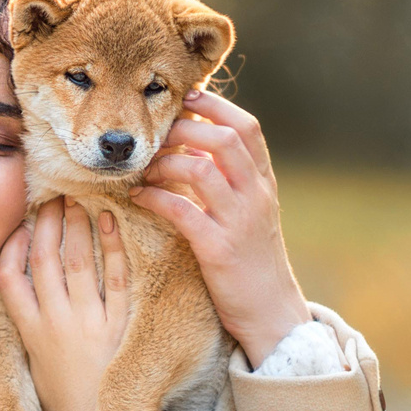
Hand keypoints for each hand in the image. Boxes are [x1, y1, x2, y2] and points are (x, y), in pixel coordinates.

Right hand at [0, 198, 130, 410]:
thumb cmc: (61, 391)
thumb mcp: (32, 354)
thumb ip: (29, 316)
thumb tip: (25, 277)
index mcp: (29, 330)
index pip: (10, 278)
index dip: (13, 246)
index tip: (21, 224)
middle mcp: (55, 323)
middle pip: (47, 261)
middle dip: (48, 224)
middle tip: (53, 196)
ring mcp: (88, 324)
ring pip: (79, 263)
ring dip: (77, 226)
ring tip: (77, 200)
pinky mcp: (119, 328)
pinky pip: (118, 279)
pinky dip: (113, 247)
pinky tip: (110, 222)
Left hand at [131, 90, 309, 364]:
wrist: (272, 313)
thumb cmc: (252, 260)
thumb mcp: (249, 212)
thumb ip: (230, 179)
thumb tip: (193, 147)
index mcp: (263, 183)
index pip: (247, 127)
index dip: (215, 104)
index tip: (184, 98)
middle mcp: (256, 195)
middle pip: (224, 138)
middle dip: (183, 128)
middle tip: (153, 137)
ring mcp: (239, 221)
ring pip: (202, 168)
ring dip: (165, 162)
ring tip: (144, 169)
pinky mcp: (219, 249)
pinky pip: (182, 210)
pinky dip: (155, 197)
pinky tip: (138, 197)